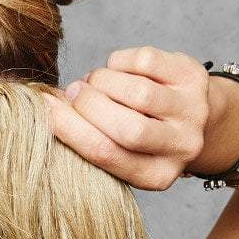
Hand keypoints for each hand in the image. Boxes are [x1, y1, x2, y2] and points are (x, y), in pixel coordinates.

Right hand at [44, 46, 210, 190]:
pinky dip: (119, 61)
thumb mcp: (119, 150)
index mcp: (156, 176)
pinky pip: (146, 61)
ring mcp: (193, 112)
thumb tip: (43, 109)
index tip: (45, 107)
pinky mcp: (195, 78)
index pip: (105, 154)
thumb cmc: (140, 135)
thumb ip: (87, 137)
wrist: (195, 117)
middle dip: (89, 105)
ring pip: (137, 93)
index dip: (69, 128)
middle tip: (74, 92)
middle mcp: (181, 148)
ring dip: (102, 81)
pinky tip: (116, 70)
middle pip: (126, 128)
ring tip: (94, 82)